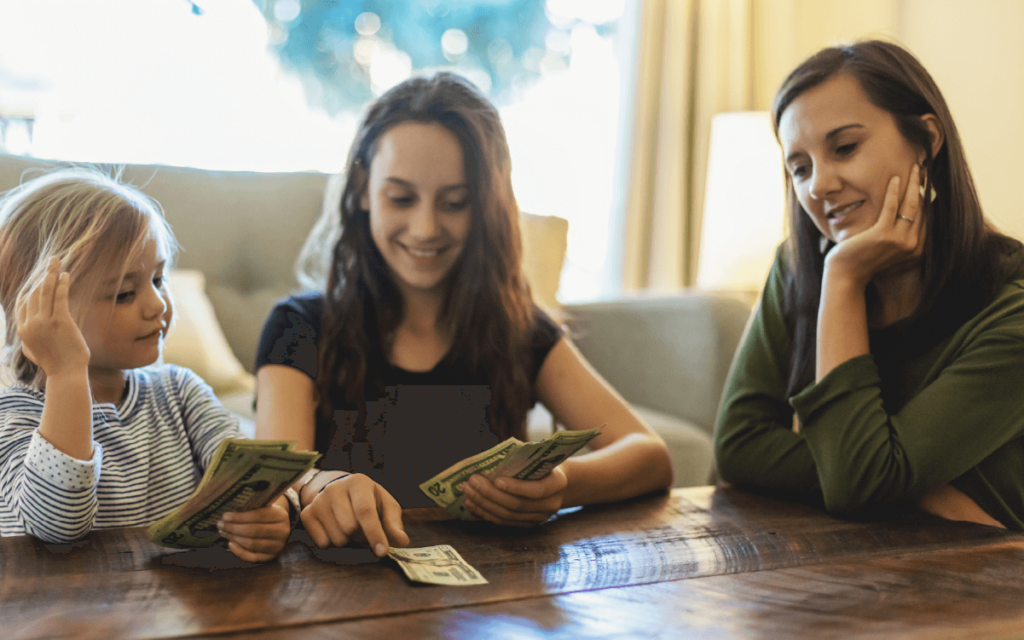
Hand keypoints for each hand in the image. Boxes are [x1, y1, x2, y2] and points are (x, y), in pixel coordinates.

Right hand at [17, 257, 89, 376]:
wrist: (66, 374)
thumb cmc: (53, 364)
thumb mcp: (32, 353)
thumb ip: (27, 342)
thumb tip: (23, 340)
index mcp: (23, 330)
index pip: (23, 303)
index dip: (32, 289)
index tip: (40, 279)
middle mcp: (31, 324)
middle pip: (34, 293)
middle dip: (43, 275)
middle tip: (50, 262)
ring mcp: (45, 322)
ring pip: (45, 292)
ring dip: (51, 275)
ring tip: (56, 263)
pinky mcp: (61, 321)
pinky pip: (59, 298)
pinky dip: (62, 284)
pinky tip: (65, 275)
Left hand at [218, 495, 291, 562]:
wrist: (280, 528)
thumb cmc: (267, 515)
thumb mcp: (265, 508)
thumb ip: (252, 508)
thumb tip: (229, 513)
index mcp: (280, 515)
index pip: (258, 516)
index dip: (239, 517)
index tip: (225, 516)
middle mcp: (281, 531)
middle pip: (253, 531)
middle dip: (233, 528)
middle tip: (220, 524)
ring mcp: (277, 546)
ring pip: (251, 544)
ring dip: (234, 538)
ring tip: (223, 532)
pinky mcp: (271, 557)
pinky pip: (252, 557)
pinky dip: (239, 551)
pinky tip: (230, 544)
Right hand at [300, 473, 408, 555]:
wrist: (338, 490)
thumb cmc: (367, 499)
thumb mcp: (384, 505)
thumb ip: (393, 523)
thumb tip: (402, 541)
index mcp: (358, 482)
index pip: (365, 511)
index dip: (375, 533)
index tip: (383, 552)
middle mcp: (335, 488)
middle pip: (350, 528)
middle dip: (361, 537)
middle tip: (363, 530)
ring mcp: (318, 501)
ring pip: (337, 539)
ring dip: (348, 541)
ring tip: (349, 528)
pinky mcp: (307, 514)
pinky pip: (322, 543)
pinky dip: (333, 543)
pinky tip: (335, 529)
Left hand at [461, 467, 568, 526]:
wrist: (558, 483)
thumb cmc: (543, 463)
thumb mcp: (540, 456)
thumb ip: (522, 459)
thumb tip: (491, 459)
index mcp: (557, 484)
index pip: (537, 490)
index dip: (516, 487)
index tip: (496, 480)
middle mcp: (550, 505)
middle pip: (516, 505)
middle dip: (491, 494)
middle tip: (472, 481)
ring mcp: (538, 518)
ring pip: (506, 516)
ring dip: (483, 504)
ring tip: (467, 491)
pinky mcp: (526, 525)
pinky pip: (502, 522)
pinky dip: (484, 513)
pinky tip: (470, 503)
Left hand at [824, 164, 925, 288]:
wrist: (846, 276)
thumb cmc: (863, 262)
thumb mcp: (887, 251)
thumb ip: (900, 239)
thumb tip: (904, 220)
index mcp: (917, 250)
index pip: (926, 218)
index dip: (926, 198)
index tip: (924, 182)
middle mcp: (913, 246)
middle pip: (922, 209)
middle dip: (923, 186)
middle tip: (922, 169)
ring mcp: (899, 241)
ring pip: (912, 205)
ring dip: (914, 183)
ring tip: (915, 168)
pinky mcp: (883, 235)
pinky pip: (892, 207)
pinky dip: (894, 191)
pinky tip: (894, 178)